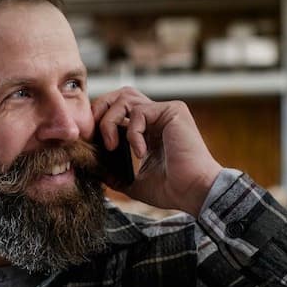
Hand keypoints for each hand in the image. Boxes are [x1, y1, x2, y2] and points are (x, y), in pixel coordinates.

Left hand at [92, 87, 222, 215]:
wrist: (194, 192)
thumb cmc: (172, 189)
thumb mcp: (135, 182)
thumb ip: (116, 174)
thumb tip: (95, 171)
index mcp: (150, 130)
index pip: (119, 110)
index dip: (101, 120)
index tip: (91, 142)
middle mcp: (158, 116)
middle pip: (120, 95)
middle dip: (101, 110)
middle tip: (93, 134)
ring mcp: (166, 111)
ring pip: (125, 98)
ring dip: (110, 121)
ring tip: (112, 146)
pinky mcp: (173, 111)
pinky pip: (140, 112)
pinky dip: (132, 132)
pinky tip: (140, 153)